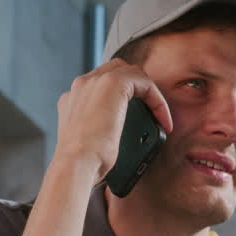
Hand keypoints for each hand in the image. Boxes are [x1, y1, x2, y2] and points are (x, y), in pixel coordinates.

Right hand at [54, 58, 172, 179]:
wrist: (76, 164)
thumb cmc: (84, 164)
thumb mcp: (89, 144)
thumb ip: (98, 132)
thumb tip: (114, 138)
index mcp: (72, 100)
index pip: (100, 85)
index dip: (121, 98)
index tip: (135, 120)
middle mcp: (81, 86)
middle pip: (116, 71)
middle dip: (136, 87)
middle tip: (151, 111)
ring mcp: (95, 81)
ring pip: (131, 72)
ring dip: (149, 92)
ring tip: (159, 116)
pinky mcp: (113, 82)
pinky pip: (144, 82)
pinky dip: (157, 100)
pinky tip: (162, 120)